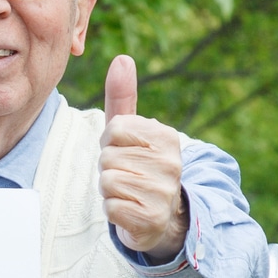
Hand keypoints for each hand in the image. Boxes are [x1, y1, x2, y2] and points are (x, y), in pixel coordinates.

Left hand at [98, 56, 187, 264]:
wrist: (161, 217)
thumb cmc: (138, 168)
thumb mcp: (130, 132)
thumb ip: (122, 97)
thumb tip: (121, 59)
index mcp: (166, 136)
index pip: (114, 128)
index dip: (110, 143)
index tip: (126, 153)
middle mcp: (170, 163)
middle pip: (107, 156)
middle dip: (109, 168)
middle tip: (128, 177)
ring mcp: (163, 192)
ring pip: (107, 181)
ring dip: (110, 190)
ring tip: (129, 193)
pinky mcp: (153, 219)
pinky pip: (111, 208)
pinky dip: (113, 211)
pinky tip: (129, 211)